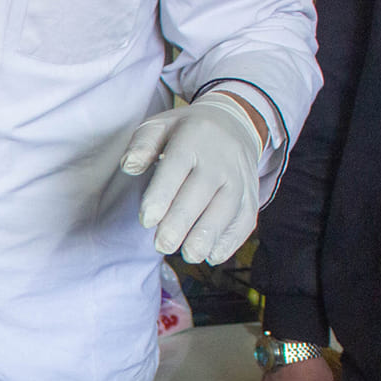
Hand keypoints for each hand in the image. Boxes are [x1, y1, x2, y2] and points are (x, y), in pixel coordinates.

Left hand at [120, 93, 265, 265]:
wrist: (234, 123)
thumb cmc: (186, 132)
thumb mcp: (160, 126)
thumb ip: (142, 145)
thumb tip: (129, 166)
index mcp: (193, 138)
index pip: (177, 166)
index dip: (162, 194)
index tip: (147, 220)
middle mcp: (220, 159)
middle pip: (202, 192)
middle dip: (182, 221)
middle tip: (163, 245)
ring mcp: (240, 177)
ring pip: (228, 208)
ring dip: (210, 235)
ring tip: (190, 256)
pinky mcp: (251, 195)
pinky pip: (245, 219)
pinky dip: (232, 240)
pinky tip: (213, 256)